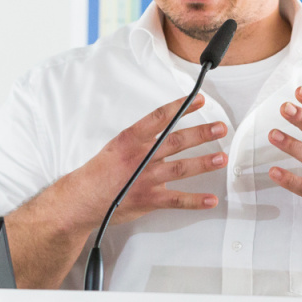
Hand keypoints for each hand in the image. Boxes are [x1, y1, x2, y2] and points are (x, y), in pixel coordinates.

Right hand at [57, 93, 225, 228]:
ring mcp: (146, 179)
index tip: (199, 100)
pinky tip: (211, 199)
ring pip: (180, 168)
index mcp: (131, 140)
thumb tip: (167, 130)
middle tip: (220, 128)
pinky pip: (176, 200)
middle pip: (176, 142)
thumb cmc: (98, 173)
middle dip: (201, 134)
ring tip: (221, 158)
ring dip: (203, 163)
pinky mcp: (149, 199)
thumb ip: (142, 140)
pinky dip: (195, 201)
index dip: (181, 107)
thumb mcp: (117, 146)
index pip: (160, 118)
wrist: (80, 200)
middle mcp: (140, 157)